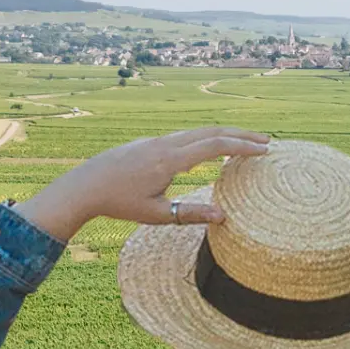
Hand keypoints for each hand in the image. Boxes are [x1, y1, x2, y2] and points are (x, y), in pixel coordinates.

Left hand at [11, 127, 270, 241]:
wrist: (83, 186)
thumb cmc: (118, 203)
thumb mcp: (156, 214)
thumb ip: (191, 214)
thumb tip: (224, 217)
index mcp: (170, 160)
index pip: (215, 146)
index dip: (242, 147)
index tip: (264, 150)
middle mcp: (166, 144)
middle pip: (211, 131)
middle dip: (241, 135)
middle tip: (266, 141)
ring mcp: (156, 140)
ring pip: (197, 131)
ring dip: (224, 134)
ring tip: (244, 142)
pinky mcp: (149, 143)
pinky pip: (184, 136)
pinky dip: (206, 137)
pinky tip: (210, 148)